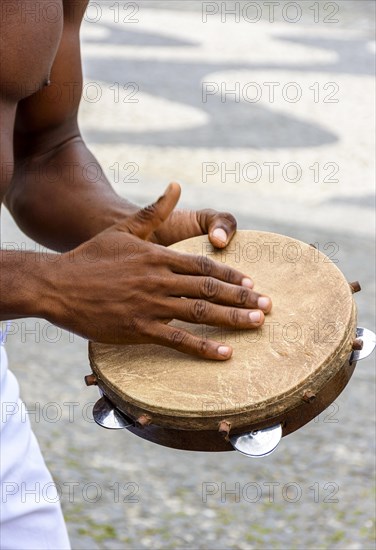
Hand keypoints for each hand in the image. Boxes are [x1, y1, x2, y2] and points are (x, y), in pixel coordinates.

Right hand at [46, 184, 271, 359]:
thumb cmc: (91, 256)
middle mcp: (159, 279)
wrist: (58, 284)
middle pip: (209, 287)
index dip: (231, 275)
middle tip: (268, 306)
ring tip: (257, 323)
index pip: (204, 265)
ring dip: (232, 318)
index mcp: (158, 256)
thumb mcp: (123, 228)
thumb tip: (175, 186)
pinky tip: (224, 353)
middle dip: (242, 297)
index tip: (252, 282)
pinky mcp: (139, 327)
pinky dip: (203, 346)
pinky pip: (177, 339)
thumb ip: (153, 211)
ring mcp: (150, 304)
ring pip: (199, 311)